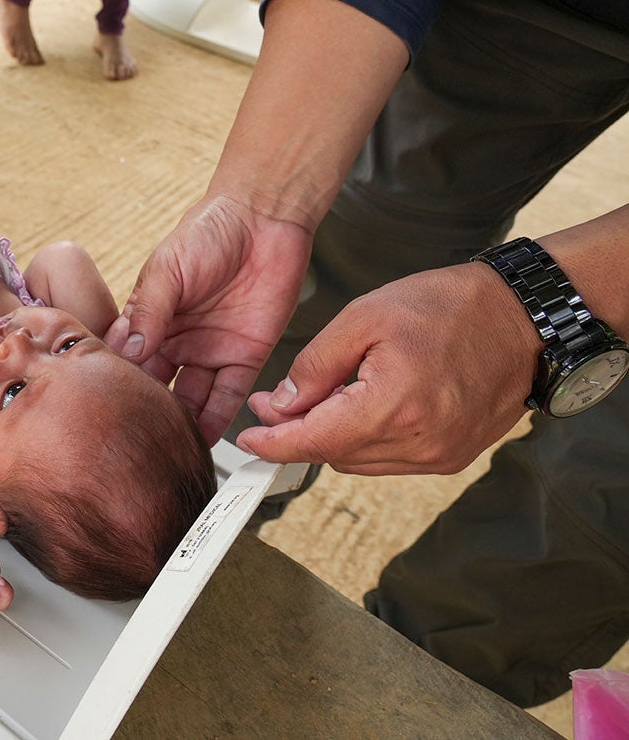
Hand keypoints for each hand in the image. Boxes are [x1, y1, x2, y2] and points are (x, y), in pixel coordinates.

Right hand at [106, 195, 312, 443]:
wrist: (264, 219)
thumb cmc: (209, 232)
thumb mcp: (167, 268)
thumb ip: (148, 310)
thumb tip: (127, 351)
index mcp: (149, 320)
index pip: (126, 361)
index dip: (116, 384)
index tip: (103, 410)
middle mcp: (177, 342)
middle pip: (156, 388)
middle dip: (145, 413)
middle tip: (131, 441)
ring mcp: (210, 351)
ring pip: (190, 399)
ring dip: (180, 424)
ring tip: (164, 450)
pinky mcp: (245, 357)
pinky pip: (229, 395)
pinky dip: (218, 419)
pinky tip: (204, 440)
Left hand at [238, 263, 540, 474]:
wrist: (523, 317)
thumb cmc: (448, 307)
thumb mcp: (363, 318)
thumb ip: (315, 367)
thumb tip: (280, 407)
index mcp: (393, 408)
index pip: (313, 442)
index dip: (272, 442)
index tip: (246, 439)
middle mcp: (420, 444)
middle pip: (332, 454)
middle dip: (302, 430)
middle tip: (286, 398)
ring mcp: (441, 456)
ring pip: (358, 461)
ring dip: (336, 435)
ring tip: (337, 391)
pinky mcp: (453, 457)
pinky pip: (390, 461)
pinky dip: (368, 438)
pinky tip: (369, 403)